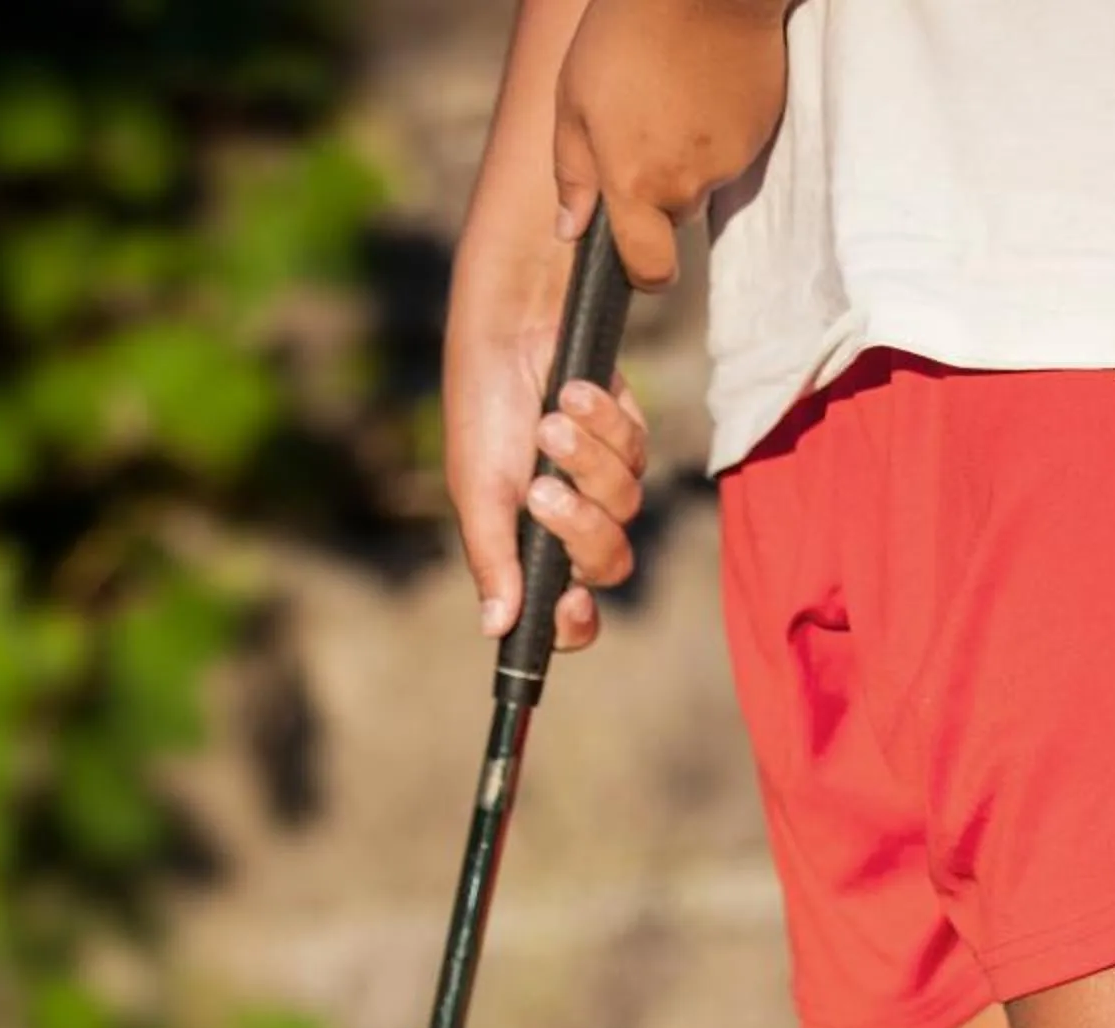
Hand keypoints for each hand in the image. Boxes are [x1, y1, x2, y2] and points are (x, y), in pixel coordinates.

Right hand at [444, 245, 649, 655]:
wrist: (512, 312)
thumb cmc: (482, 396)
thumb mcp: (477, 482)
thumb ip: (491, 555)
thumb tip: (496, 627)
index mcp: (527, 544)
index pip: (566, 616)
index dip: (574, 625)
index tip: (570, 603)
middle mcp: (568, 520)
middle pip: (607, 564)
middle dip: (582, 527)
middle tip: (543, 487)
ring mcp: (599, 477)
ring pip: (626, 504)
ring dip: (589, 460)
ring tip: (553, 412)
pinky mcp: (624, 433)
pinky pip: (637, 450)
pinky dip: (606, 420)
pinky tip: (575, 387)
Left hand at [555, 0, 789, 289]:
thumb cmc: (628, 33)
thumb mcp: (574, 99)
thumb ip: (572, 174)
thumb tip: (570, 230)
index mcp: (636, 186)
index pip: (650, 271)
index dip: (644, 273)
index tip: (639, 256)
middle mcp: (687, 185)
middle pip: (676, 215)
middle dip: (661, 187)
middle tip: (644, 125)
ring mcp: (729, 161)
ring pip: (705, 178)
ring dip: (689, 152)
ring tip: (674, 92)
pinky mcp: (759, 133)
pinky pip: (734, 147)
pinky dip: (719, 127)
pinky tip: (703, 84)